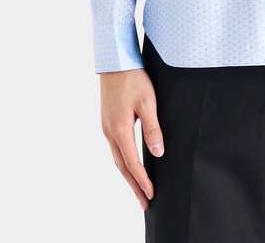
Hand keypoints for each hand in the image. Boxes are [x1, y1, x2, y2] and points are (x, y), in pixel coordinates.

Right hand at [99, 68, 164, 211]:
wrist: (115, 60)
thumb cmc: (133, 78)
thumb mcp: (148, 102)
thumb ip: (152, 128)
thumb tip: (157, 153)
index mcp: (120, 129)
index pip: (132, 163)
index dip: (142, 180)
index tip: (151, 195)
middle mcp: (110, 132)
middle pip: (122, 166)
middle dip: (134, 186)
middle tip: (144, 204)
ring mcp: (107, 127)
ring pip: (117, 158)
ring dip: (128, 175)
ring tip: (139, 189)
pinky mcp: (108, 121)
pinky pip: (116, 148)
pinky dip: (123, 162)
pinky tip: (130, 165)